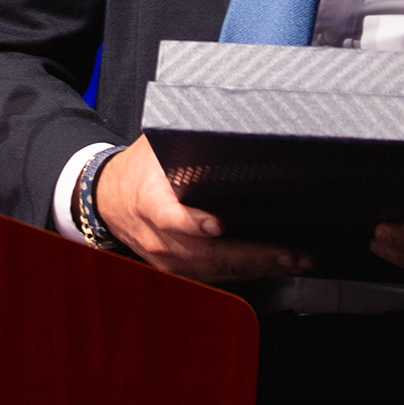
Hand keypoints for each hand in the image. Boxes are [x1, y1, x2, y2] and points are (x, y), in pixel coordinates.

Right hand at [93, 137, 310, 282]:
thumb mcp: (157, 146)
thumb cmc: (140, 169)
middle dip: (253, 254)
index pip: (170, 217)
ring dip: (258, 268)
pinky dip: (246, 274)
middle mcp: (157, 237)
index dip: (194, 223)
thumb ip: (189, 143)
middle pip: (206, 253)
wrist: (109, 197)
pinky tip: (272, 267)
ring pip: (215, 270)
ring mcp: (166, 259)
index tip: (218, 224)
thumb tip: (231, 128)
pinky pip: (214, 277)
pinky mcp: (177, 270)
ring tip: (294, 260)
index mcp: (149, 201)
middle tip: (291, 251)